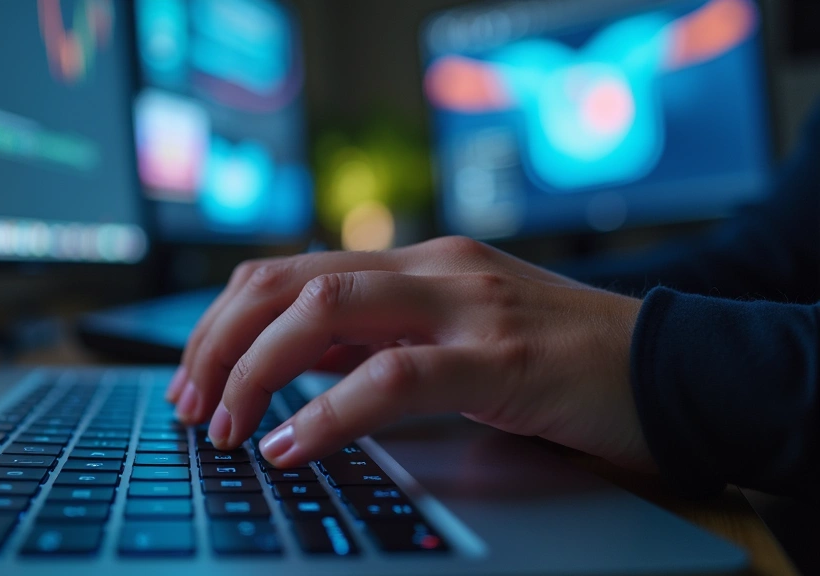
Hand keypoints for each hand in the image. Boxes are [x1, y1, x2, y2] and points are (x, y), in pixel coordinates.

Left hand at [166, 237, 654, 470]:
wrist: (670, 365)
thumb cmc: (557, 359)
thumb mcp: (453, 336)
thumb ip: (380, 339)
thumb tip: (292, 369)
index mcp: (415, 263)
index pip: (288, 272)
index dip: (224, 321)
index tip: (193, 375)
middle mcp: (430, 268)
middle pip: (285, 281)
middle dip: (219, 341)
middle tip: (190, 403)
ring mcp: (464, 304)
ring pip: (323, 309)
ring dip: (256, 368)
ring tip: (226, 425)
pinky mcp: (498, 356)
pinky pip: (391, 376)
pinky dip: (327, 411)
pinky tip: (290, 445)